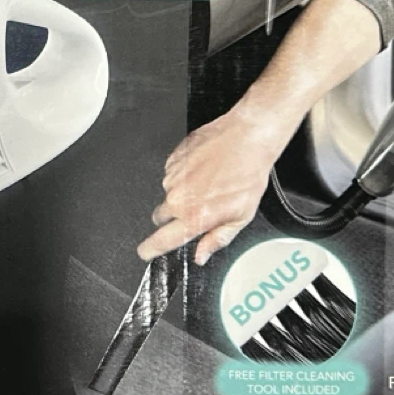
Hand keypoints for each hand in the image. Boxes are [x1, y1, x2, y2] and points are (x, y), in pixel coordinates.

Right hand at [137, 104, 291, 265]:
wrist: (246, 138)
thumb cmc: (247, 175)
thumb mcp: (241, 217)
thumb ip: (217, 240)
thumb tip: (201, 256)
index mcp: (194, 217)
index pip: (160, 240)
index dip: (150, 249)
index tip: (146, 252)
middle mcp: (178, 199)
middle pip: (160, 217)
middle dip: (172, 217)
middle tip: (196, 208)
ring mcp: (172, 177)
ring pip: (169, 193)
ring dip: (182, 193)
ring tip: (207, 182)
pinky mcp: (172, 159)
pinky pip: (172, 174)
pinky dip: (184, 175)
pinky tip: (203, 169)